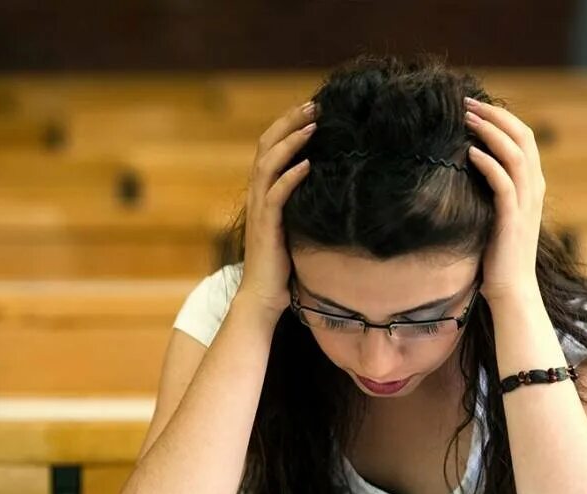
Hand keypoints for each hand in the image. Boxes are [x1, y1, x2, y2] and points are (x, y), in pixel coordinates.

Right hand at [236, 102, 316, 313]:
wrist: (263, 296)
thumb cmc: (282, 264)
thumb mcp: (294, 224)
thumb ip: (302, 202)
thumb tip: (328, 182)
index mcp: (263, 192)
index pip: (271, 148)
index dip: (288, 125)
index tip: (313, 108)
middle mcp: (257, 196)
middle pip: (267, 146)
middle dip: (290, 122)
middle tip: (315, 104)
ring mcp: (260, 210)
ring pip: (268, 164)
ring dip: (291, 142)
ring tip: (313, 125)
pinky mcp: (267, 227)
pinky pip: (275, 196)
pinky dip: (290, 177)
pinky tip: (307, 165)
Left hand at [464, 97, 546, 300]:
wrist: (512, 288)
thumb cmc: (500, 253)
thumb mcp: (498, 214)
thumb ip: (494, 189)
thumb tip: (470, 165)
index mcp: (533, 185)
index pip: (524, 137)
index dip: (502, 117)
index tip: (475, 106)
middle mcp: (534, 189)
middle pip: (523, 137)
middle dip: (496, 115)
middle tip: (468, 103)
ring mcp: (525, 203)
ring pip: (515, 154)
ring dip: (490, 132)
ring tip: (466, 119)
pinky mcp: (512, 219)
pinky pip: (503, 182)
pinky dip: (488, 163)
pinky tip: (470, 153)